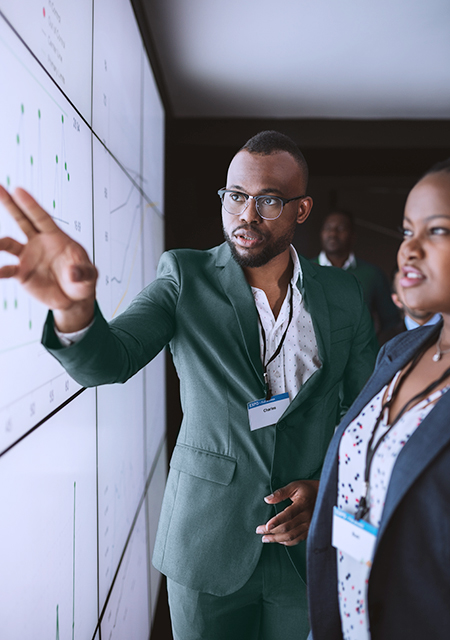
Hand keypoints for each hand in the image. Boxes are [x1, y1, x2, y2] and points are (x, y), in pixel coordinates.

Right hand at [0, 186, 96, 331]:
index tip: (18, 190)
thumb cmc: (82, 281)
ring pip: (9, 244)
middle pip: (22, 220)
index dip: (30, 204)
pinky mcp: (22, 273)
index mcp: (56, 237)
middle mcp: (39, 243)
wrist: (73, 298)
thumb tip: (73, 272)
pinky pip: (8, 270)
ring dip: (0, 242)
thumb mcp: (89, 276)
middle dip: (10, 204)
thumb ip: (84, 272)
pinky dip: (0, 270)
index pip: (42, 218)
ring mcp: (28, 257)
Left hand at [255, 480, 318, 545]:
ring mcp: (309, 525)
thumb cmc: (308, 489)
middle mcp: (307, 517)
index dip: (277, 521)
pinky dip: (287, 542)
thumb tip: (267, 499)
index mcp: (302, 504)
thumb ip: (280, 493)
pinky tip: (278, 540)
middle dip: (271, 531)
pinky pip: (298, 539)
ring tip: (265, 538)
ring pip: (291, 536)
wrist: (325, 495)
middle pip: (287, 528)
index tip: (265, 526)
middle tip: (259, 531)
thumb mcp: (294, 486)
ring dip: (277, 539)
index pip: (288, 515)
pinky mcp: (310, 530)